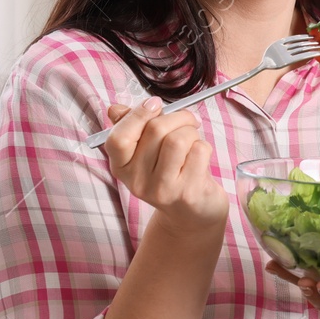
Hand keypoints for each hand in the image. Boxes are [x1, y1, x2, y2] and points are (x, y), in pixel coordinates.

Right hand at [102, 98, 227, 232]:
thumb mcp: (146, 153)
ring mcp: (162, 189)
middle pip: (155, 130)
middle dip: (177, 117)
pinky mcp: (188, 193)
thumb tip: (115, 109)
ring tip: (193, 140)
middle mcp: (137, 181)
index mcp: (121, 167)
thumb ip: (131, 128)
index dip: (137, 114)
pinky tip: (200, 157)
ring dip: (191, 131)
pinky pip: (200, 150)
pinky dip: (204, 146)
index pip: (118, 138)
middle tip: (188, 120)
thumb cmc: (171, 173)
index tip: (155, 104)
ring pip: (178, 139)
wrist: (191, 214)